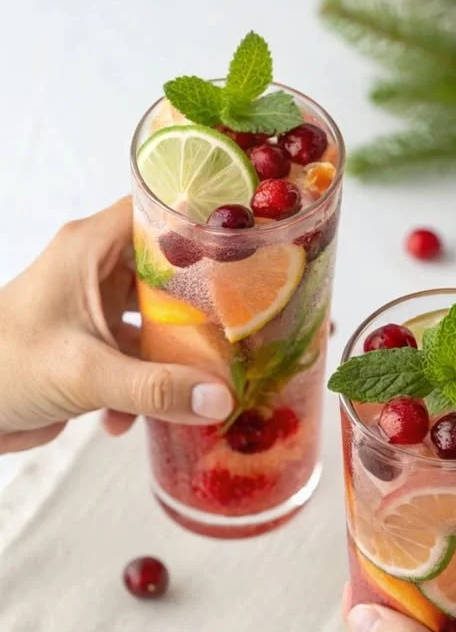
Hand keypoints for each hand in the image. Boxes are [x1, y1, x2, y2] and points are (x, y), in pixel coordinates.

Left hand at [0, 198, 232, 453]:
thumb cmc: (1, 367)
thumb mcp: (83, 373)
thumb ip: (155, 387)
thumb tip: (221, 399)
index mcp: (92, 248)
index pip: (161, 212)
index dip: (207, 224)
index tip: (253, 249)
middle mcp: (98, 269)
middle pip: (173, 270)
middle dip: (206, 306)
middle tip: (247, 328)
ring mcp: (97, 307)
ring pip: (161, 319)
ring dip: (178, 356)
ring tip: (203, 385)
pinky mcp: (95, 345)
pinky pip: (140, 356)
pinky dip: (146, 386)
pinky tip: (130, 419)